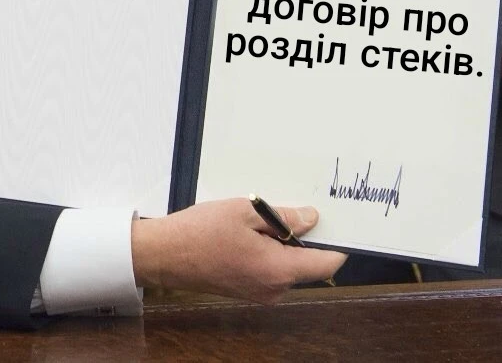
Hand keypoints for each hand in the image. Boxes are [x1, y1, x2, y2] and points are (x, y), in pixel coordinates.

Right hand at [131, 198, 346, 303]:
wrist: (163, 254)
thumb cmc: (200, 231)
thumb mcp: (245, 211)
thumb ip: (284, 217)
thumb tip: (311, 219)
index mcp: (279, 270)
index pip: (327, 263)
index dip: (337, 242)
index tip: (338, 223)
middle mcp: (274, 288)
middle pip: (307, 263)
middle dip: (302, 237)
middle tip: (286, 209)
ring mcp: (260, 293)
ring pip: (287, 265)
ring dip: (282, 243)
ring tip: (256, 219)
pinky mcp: (246, 290)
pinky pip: (270, 270)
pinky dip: (267, 252)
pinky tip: (247, 233)